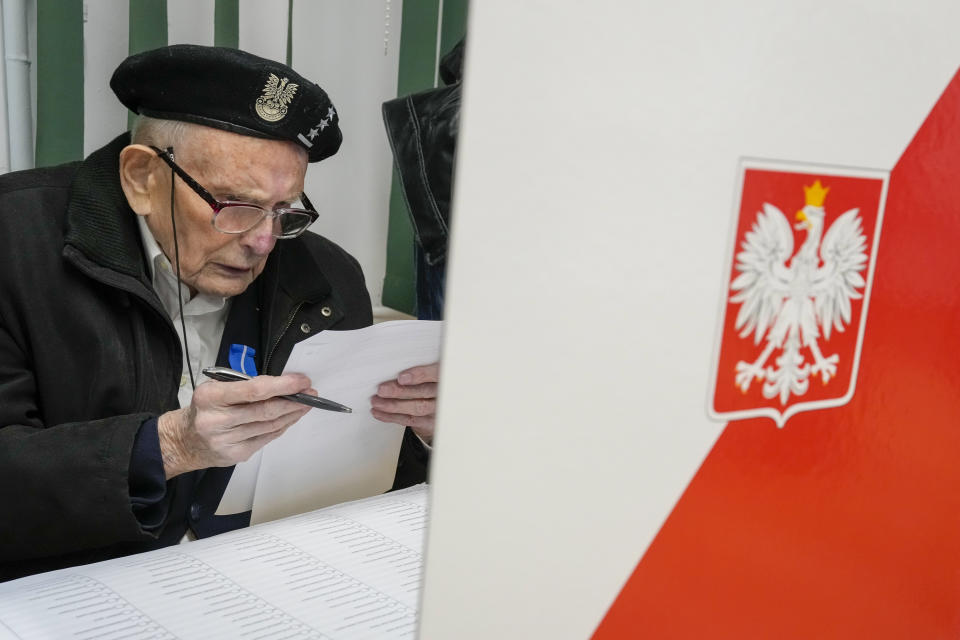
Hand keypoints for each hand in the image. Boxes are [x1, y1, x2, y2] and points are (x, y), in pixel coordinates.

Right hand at [157, 373, 313, 478]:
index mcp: (211, 397)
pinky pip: (267, 438)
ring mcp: (227, 441)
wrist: (184, 441)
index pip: (254, 390)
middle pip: (266, 411)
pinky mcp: (236, 455)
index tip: (301, 380)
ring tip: (305, 404)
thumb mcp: (215, 388)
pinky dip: (282, 426)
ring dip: (292, 414)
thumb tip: (282, 385)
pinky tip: (291, 417)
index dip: (282, 386)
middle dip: (293, 401)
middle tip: (310, 393)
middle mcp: (217, 421)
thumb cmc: (205, 409)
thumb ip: (244, 385)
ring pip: (270, 426)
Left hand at [370, 363, 438, 442]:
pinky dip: (392, 417)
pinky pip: (410, 420)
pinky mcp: (431, 422)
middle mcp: (445, 392)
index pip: (437, 373)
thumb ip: (421, 362)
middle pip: (424, 392)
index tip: (402, 377)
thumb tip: (395, 359)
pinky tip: (379, 412)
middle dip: (400, 392)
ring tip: (376, 401)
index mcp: (446, 375)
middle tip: (382, 390)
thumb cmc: (431, 379)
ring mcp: (439, 409)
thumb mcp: (431, 366)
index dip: (420, 375)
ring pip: (417, 408)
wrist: (441, 403)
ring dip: (393, 406)